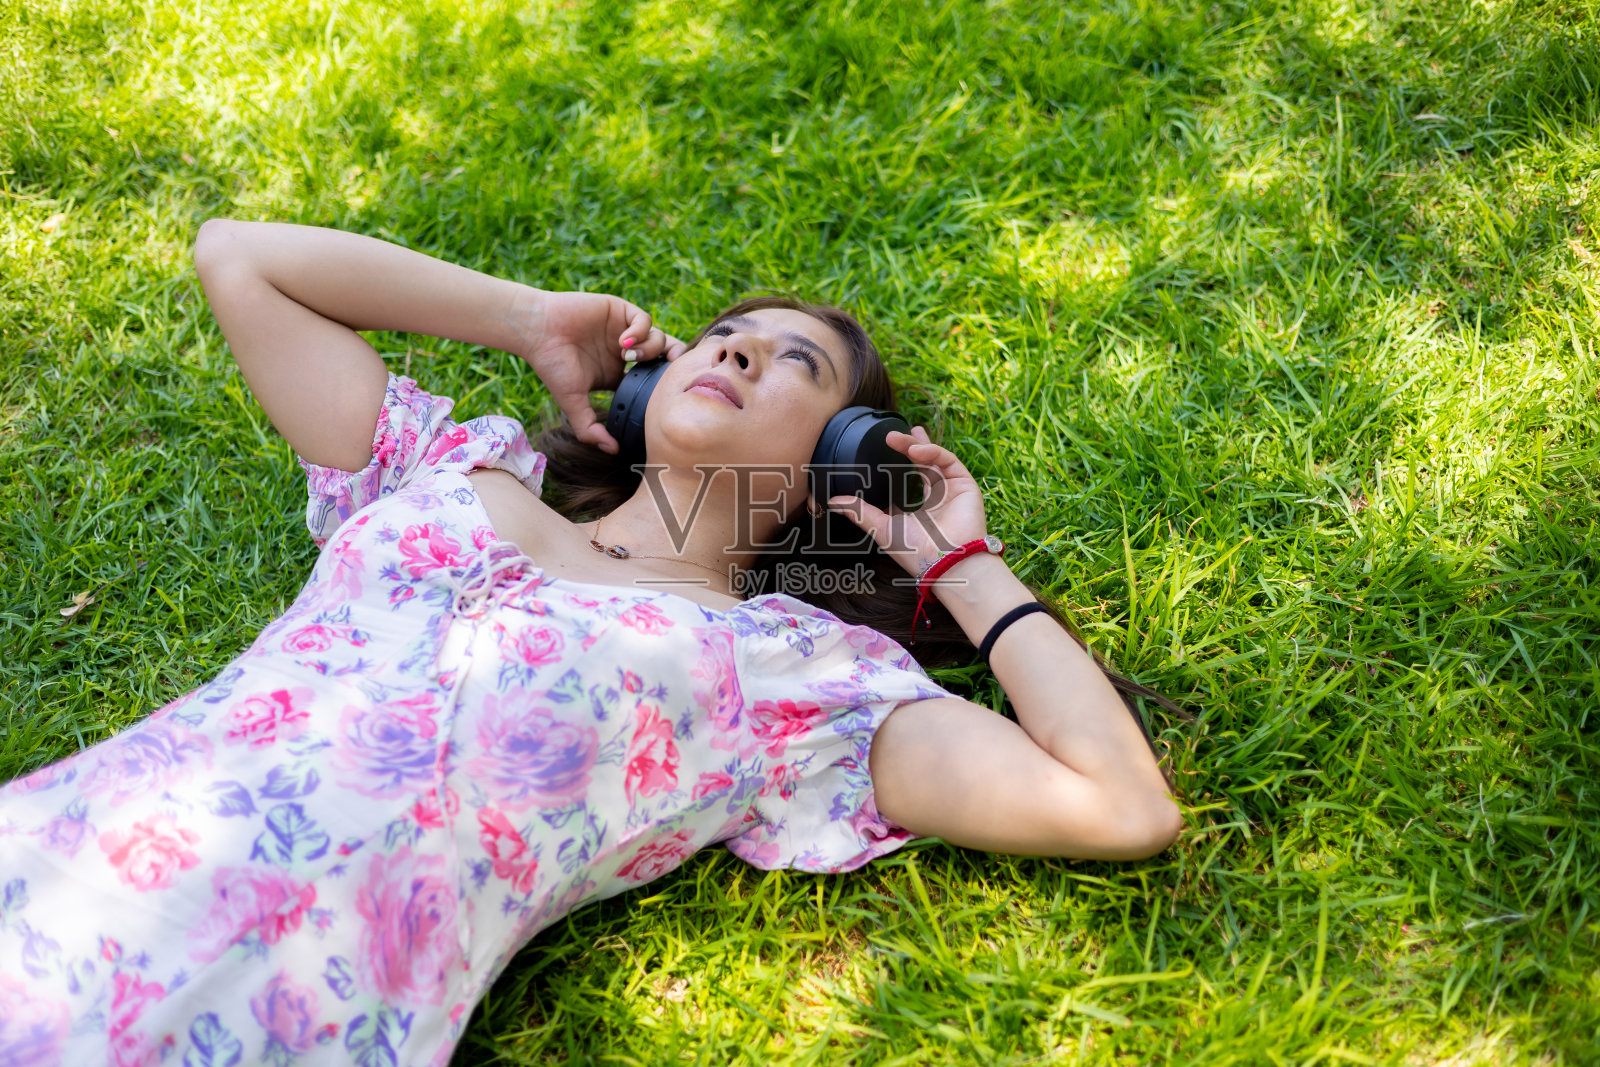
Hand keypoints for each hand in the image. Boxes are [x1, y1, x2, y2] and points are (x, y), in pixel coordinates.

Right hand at [512, 287, 687, 453]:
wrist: (536, 331)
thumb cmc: (551, 365)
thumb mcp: (572, 403)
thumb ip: (590, 429)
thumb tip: (613, 451)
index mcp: (618, 374)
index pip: (652, 379)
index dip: (661, 385)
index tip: (659, 394)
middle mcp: (625, 352)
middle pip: (665, 357)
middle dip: (672, 364)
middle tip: (666, 373)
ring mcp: (624, 330)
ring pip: (658, 338)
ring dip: (650, 349)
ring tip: (628, 356)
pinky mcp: (620, 311)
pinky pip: (644, 320)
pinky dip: (641, 331)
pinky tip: (624, 342)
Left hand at [825, 427, 989, 578]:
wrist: (941, 562)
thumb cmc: (913, 551)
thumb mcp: (880, 527)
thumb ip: (858, 512)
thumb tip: (832, 501)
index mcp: (922, 507)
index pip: (911, 476)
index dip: (901, 460)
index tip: (887, 445)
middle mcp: (938, 496)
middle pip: (924, 462)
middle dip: (908, 445)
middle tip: (890, 434)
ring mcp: (952, 490)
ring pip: (934, 458)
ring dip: (915, 445)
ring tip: (897, 438)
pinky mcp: (965, 485)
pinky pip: (948, 461)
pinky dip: (931, 451)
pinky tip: (915, 449)